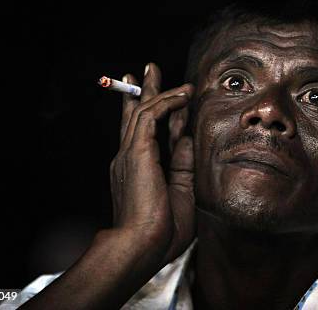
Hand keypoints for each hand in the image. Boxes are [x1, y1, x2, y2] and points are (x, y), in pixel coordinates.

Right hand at [110, 62, 195, 264]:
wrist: (142, 246)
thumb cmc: (161, 232)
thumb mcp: (180, 192)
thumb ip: (182, 165)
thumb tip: (187, 140)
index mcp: (138, 169)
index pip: (145, 132)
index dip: (157, 112)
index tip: (169, 97)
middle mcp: (130, 157)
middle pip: (136, 114)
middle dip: (144, 91)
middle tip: (147, 70)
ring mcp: (131, 153)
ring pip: (142, 110)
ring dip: (157, 89)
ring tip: (165, 72)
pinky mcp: (138, 151)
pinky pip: (151, 115)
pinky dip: (167, 102)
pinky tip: (183, 94)